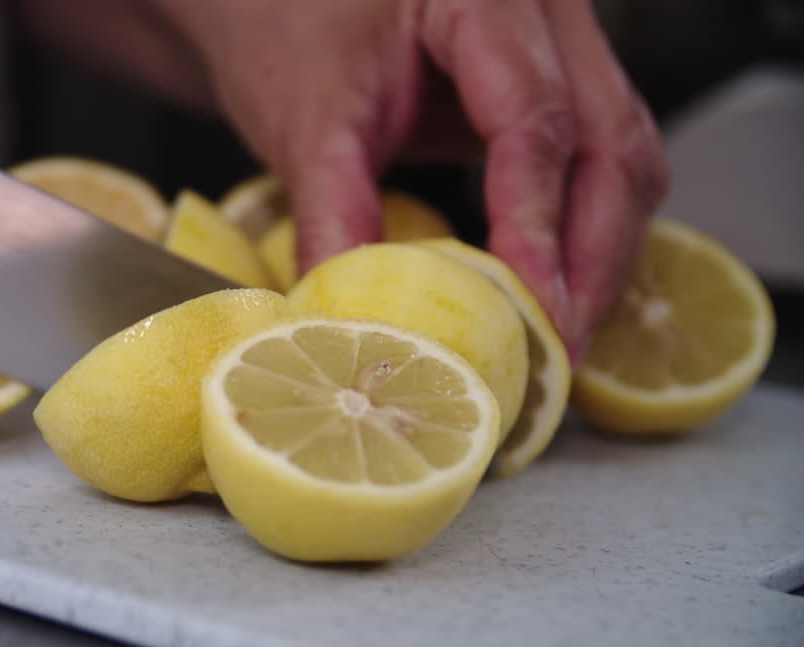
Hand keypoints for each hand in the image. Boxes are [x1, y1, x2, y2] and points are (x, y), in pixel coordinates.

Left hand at [23, 0, 668, 359]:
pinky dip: (581, 232)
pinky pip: (598, 160)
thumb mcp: (307, 123)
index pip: (536, 118)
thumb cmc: (287, 26)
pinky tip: (555, 291)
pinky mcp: (556, 84)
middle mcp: (547, 9)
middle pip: (613, 142)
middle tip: (559, 347)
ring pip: (623, 156)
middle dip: (591, 259)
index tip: (534, 309)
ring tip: (559, 336)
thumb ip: (335, 217)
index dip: (537, 224)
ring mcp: (563, 43)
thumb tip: (358, 322)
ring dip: (597, 255)